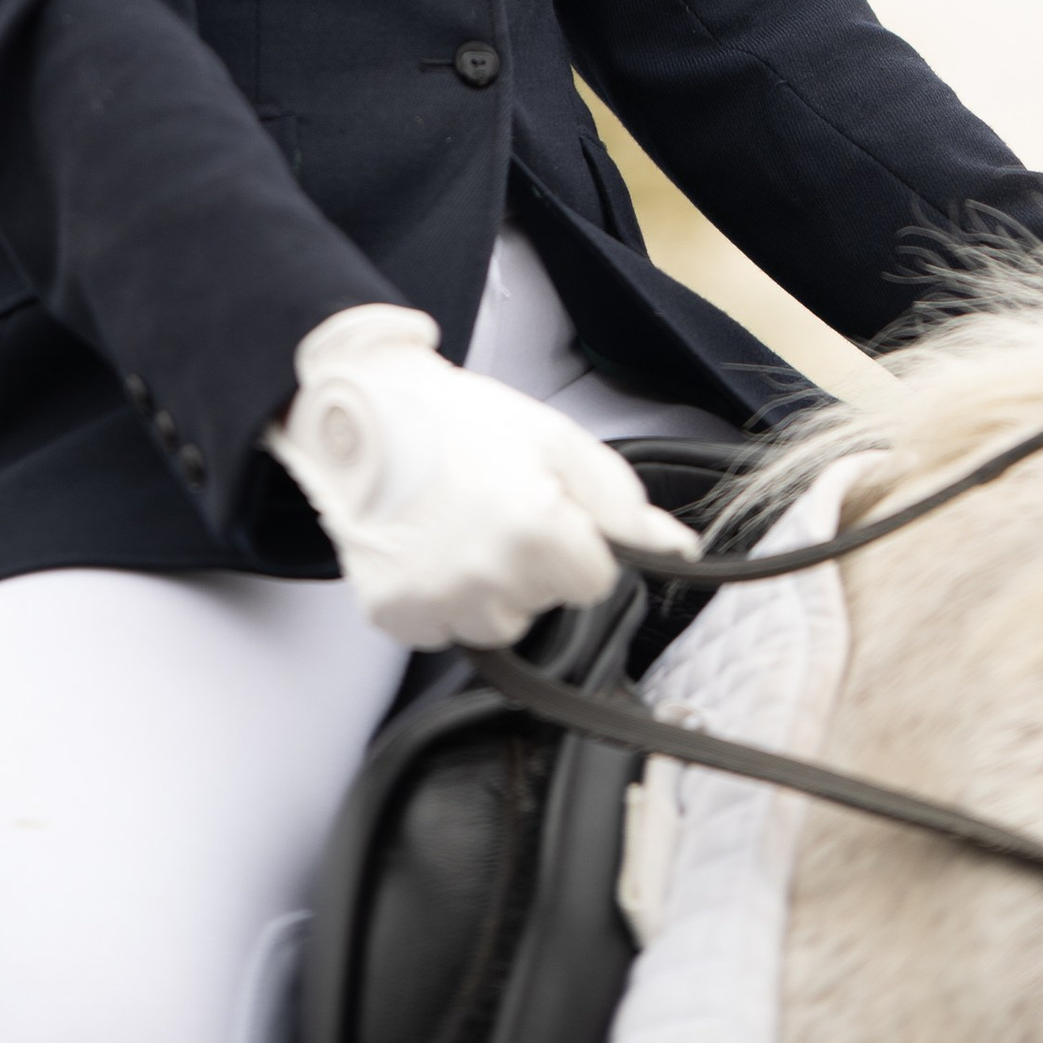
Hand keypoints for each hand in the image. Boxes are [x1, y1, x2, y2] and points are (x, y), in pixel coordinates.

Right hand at [264, 302, 700, 648]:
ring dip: (487, 590)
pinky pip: (440, 631)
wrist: (363, 410)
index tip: (547, 511)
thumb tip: (679, 550)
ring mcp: (435, 601)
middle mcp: (486, 578)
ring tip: (457, 529)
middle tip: (494, 509)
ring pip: (493, 626)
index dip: (576, 545)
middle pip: (542, 606)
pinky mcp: (392, 615)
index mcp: (536, 531)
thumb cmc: (461, 420)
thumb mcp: (555, 441)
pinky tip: (427, 548)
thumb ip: (622, 504)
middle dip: (532, 566)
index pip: (594, 582)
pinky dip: (438, 599)